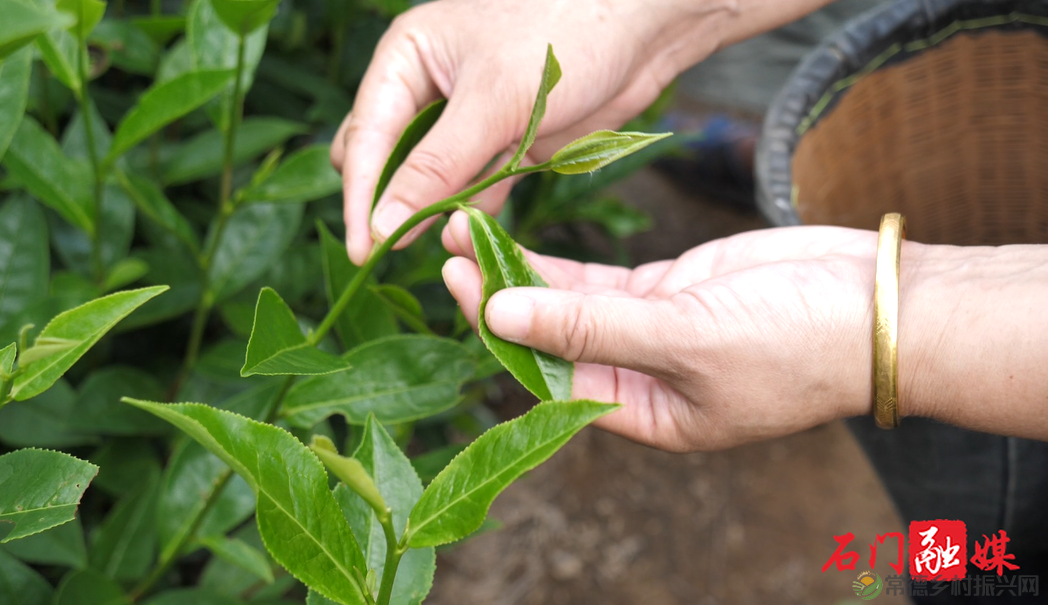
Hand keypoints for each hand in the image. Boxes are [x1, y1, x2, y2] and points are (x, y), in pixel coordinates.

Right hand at [331, 0, 735, 264]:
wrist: (646, 25)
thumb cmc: (564, 32)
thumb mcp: (493, 101)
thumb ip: (437, 166)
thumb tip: (381, 224)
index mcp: (408, 58)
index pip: (367, 136)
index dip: (362, 197)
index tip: (362, 251)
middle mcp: (429, 89)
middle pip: (389, 161)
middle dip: (389, 205)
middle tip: (390, 255)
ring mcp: (469, 121)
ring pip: (432, 182)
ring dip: (433, 214)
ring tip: (439, 250)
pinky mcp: (506, 144)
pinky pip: (475, 189)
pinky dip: (472, 213)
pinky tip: (470, 238)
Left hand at [442, 213, 884, 450]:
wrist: (882, 307)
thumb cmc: (796, 345)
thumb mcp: (683, 340)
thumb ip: (589, 326)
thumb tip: (500, 311)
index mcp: (642, 415)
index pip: (549, 380)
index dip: (502, 332)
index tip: (462, 283)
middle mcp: (638, 379)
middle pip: (551, 338)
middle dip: (502, 294)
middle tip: (452, 246)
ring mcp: (653, 331)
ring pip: (572, 303)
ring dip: (526, 271)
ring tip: (471, 230)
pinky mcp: (670, 291)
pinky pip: (603, 280)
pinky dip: (566, 263)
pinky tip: (524, 241)